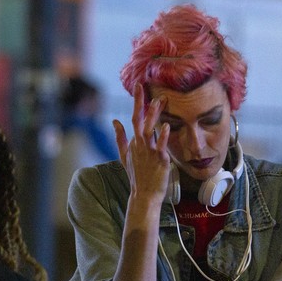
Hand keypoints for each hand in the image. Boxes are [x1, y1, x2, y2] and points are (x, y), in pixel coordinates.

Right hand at [113, 83, 171, 200]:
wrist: (143, 194)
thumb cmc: (136, 176)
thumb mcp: (124, 156)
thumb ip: (120, 138)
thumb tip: (115, 121)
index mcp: (134, 142)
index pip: (135, 117)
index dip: (138, 101)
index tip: (140, 86)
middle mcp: (140, 144)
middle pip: (139, 119)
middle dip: (141, 102)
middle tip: (145, 86)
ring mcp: (149, 152)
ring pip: (149, 129)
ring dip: (153, 114)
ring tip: (159, 100)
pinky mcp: (160, 160)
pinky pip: (161, 145)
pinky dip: (163, 135)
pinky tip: (166, 125)